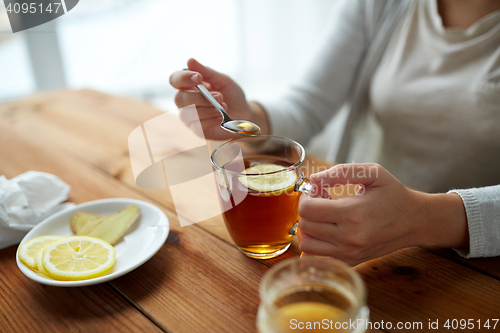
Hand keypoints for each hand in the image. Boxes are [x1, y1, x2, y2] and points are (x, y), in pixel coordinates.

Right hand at [169, 58, 268, 139]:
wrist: (245, 114)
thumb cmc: (232, 95)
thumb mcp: (223, 80)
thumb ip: (207, 72)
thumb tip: (190, 60)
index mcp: (188, 86)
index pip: (174, 80)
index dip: (182, 78)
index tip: (198, 77)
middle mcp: (185, 102)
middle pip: (179, 99)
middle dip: (199, 97)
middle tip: (219, 96)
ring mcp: (190, 117)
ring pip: (187, 114)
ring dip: (207, 109)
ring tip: (223, 107)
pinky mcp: (197, 130)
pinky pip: (197, 126)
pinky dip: (211, 120)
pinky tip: (221, 117)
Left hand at [297, 163, 468, 265]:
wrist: (416, 221)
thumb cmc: (394, 194)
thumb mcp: (373, 173)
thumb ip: (341, 172)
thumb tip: (314, 179)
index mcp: (353, 213)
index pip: (307, 210)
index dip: (306, 196)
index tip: (317, 190)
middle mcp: (349, 237)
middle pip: (304, 226)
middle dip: (306, 210)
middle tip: (321, 201)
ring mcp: (350, 253)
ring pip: (307, 244)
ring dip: (307, 228)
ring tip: (323, 217)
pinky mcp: (351, 261)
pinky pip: (317, 258)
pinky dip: (313, 245)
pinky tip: (324, 232)